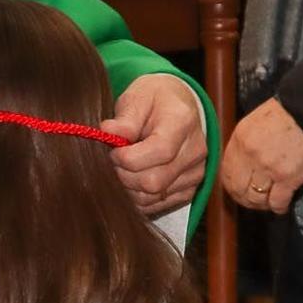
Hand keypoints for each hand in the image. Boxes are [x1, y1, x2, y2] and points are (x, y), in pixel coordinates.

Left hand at [103, 75, 207, 215]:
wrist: (178, 107)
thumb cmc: (154, 100)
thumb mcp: (137, 97)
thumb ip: (125, 119)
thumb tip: (108, 132)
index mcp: (182, 122)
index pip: (159, 152)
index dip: (128, 158)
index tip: (113, 150)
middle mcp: (194, 151)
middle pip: (154, 182)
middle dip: (124, 175)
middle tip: (115, 160)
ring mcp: (195, 172)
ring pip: (154, 197)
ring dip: (129, 188)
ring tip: (124, 168)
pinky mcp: (190, 189)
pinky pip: (159, 205)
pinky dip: (140, 196)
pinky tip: (134, 178)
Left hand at [221, 99, 302, 212]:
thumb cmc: (289, 113)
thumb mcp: (257, 121)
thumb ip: (246, 142)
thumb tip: (243, 163)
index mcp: (240, 138)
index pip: (226, 171)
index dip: (231, 185)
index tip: (237, 190)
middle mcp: (250, 155)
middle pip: (238, 189)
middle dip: (244, 199)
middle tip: (252, 201)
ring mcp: (268, 167)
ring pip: (256, 198)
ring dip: (261, 205)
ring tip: (268, 203)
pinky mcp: (288, 177)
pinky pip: (277, 202)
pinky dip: (279, 207)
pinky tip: (282, 205)